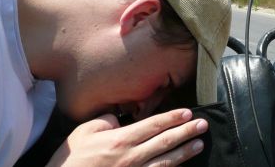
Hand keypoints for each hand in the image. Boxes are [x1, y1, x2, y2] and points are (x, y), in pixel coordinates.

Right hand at [47, 109, 206, 166]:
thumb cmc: (71, 160)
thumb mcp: (84, 132)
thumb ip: (106, 120)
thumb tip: (121, 117)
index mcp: (121, 140)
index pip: (153, 125)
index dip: (172, 118)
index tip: (188, 112)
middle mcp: (132, 157)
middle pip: (165, 142)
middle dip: (186, 132)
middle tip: (203, 124)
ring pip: (166, 162)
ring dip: (185, 152)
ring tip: (199, 144)